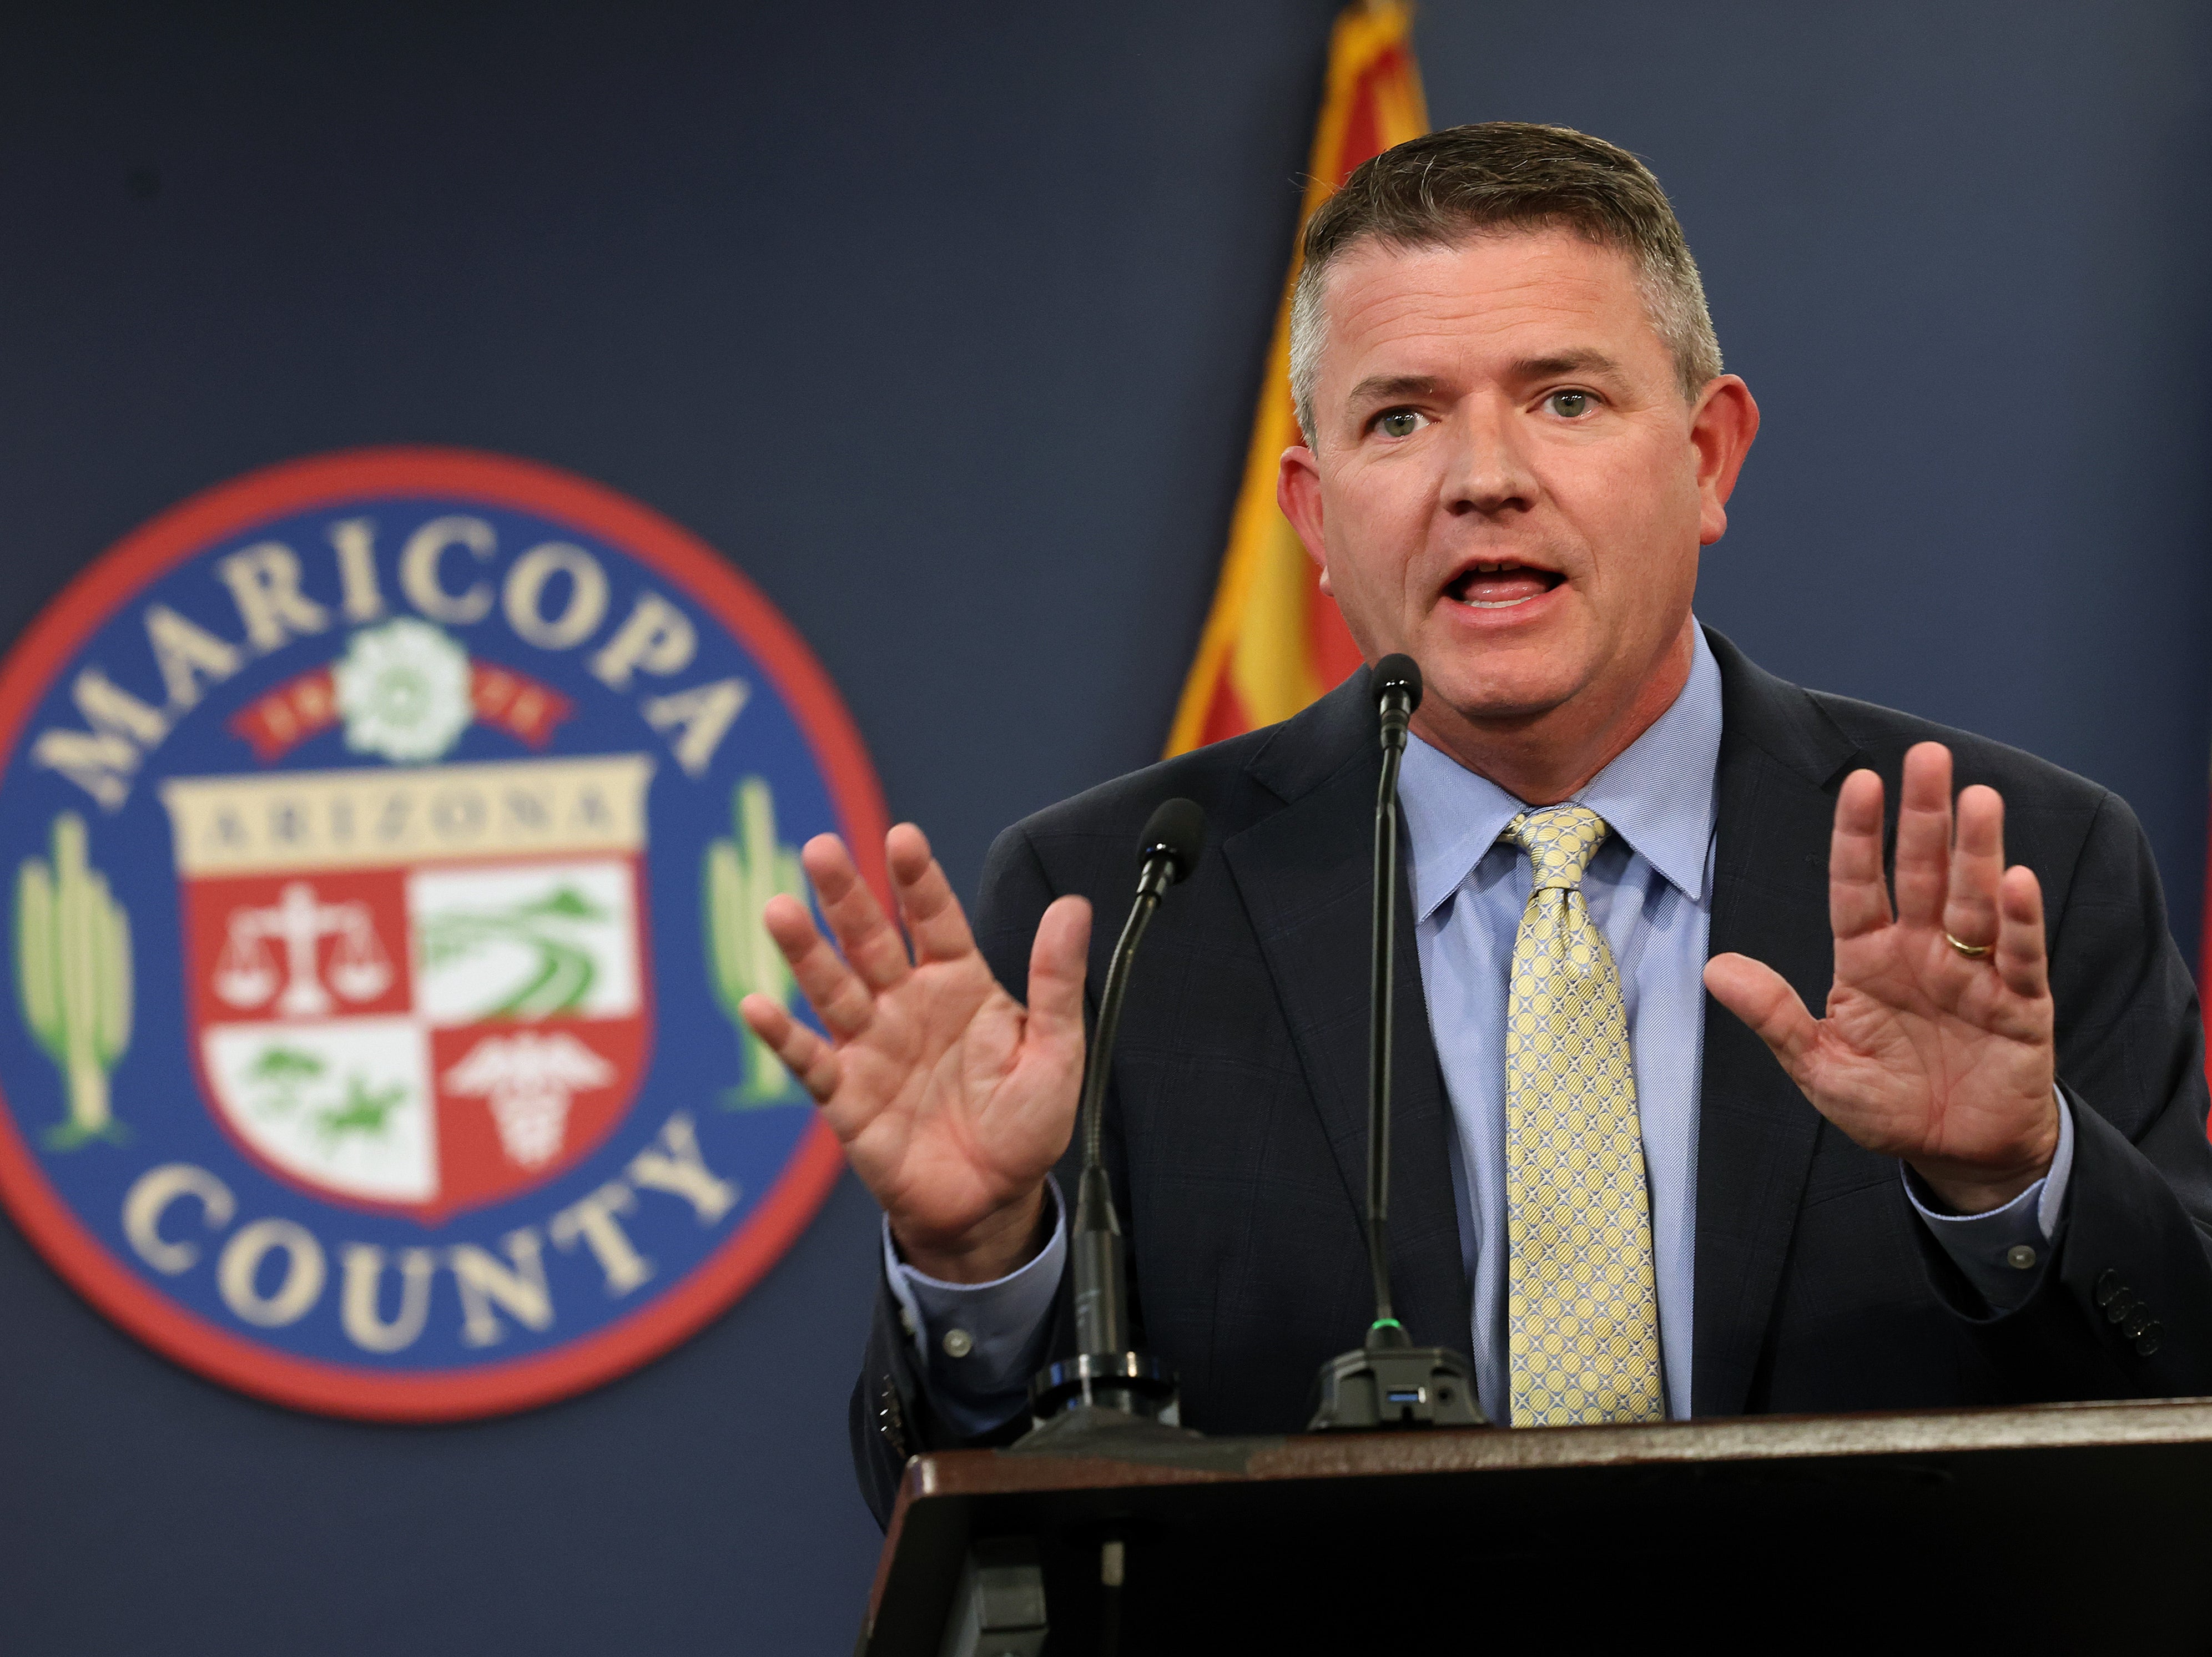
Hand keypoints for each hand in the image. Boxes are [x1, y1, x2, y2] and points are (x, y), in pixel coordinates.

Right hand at [738, 824, 1090, 1281]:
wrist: (992, 1201)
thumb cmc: (1024, 1125)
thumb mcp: (1056, 1051)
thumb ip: (1056, 981)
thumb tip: (1072, 907)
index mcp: (959, 983)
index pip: (934, 919)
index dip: (918, 880)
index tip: (903, 839)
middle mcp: (907, 1004)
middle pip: (870, 938)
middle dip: (846, 895)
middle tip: (821, 849)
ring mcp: (871, 1046)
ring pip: (832, 987)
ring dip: (805, 951)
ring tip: (779, 911)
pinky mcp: (846, 1095)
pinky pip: (810, 1060)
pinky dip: (783, 1035)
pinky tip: (758, 1007)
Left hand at [1703, 741, 2058, 1212]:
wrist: (1956, 1152)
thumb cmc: (1886, 1104)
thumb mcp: (1819, 1067)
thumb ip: (1775, 1017)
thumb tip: (1715, 970)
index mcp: (1868, 959)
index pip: (1858, 886)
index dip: (1858, 836)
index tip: (1860, 782)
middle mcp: (1922, 953)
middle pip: (1923, 874)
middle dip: (1924, 817)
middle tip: (1928, 758)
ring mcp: (1974, 975)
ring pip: (1974, 901)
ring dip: (1977, 852)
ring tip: (1979, 799)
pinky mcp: (2021, 1005)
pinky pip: (2020, 957)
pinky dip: (2020, 921)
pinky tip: (2015, 881)